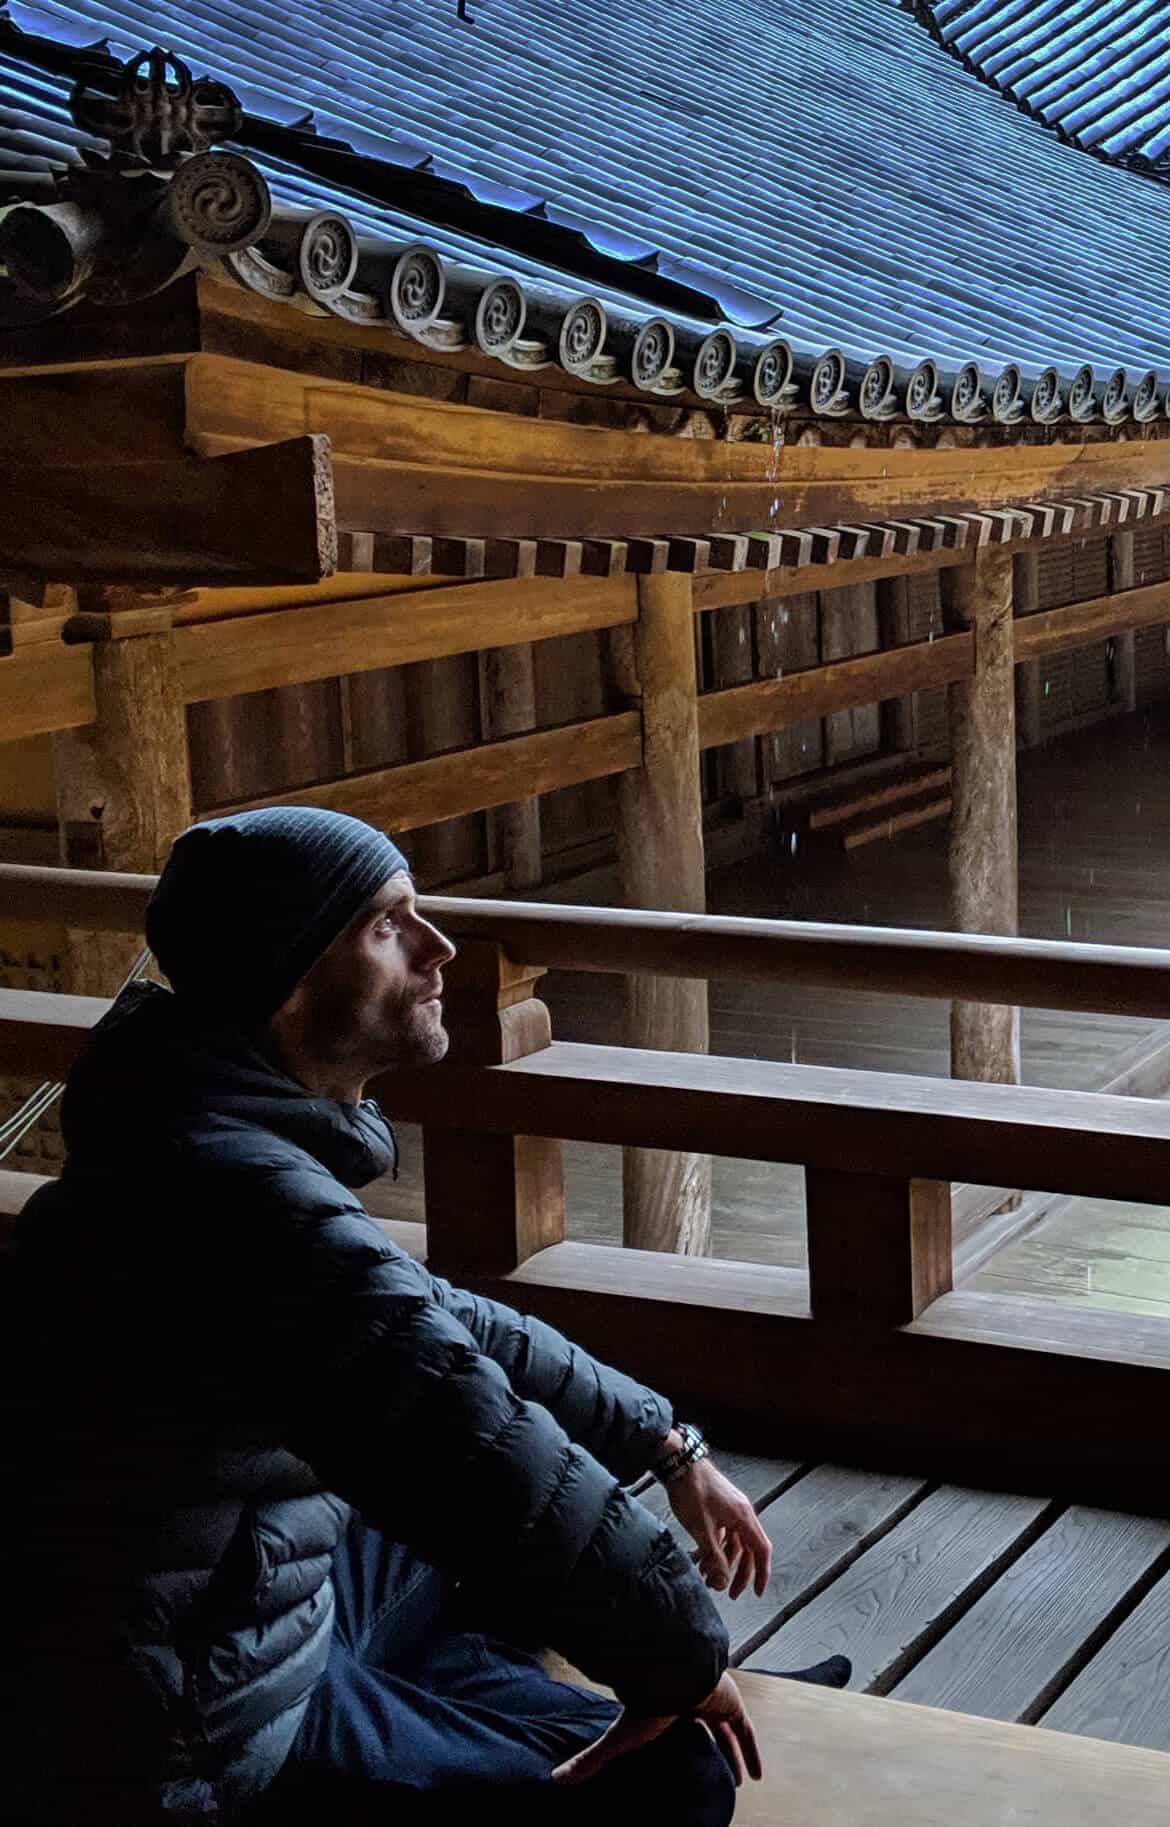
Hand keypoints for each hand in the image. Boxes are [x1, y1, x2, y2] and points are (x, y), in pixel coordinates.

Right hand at [551, 1671, 761, 1786]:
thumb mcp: (619, 1738)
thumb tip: (556, 1779)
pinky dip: (753, 1751)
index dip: (685, 1742)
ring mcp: (714, 1700)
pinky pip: (746, 1731)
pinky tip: (759, 1774)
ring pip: (728, 1731)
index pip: (678, 1726)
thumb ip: (592, 1759)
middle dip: (715, 1750)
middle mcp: (692, 1701)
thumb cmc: (646, 1702)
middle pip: (707, 1730)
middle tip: (722, 1775)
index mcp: (668, 1707)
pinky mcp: (731, 1703)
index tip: (688, 1757)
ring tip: (742, 1781)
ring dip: (736, 1755)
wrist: (673, 1673)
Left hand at [666, 1456, 772, 1598]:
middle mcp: (742, 1513)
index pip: (762, 1550)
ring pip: (734, 1543)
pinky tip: (703, 1559)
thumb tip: (722, 1583)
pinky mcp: (719, 1507)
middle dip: (739, 1573)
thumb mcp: (702, 1529)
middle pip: (748, 1550)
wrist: (679, 1462)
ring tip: (708, 1577)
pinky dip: (716, 1548)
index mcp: (743, 1517)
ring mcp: (731, 1509)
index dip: (762, 1573)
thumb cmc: (692, 1490)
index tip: (757, 1592)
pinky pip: (724, 1533)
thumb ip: (714, 1557)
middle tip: (729, 1592)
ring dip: (724, 1562)